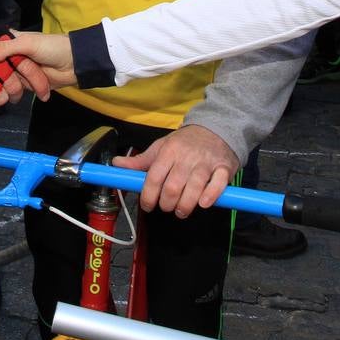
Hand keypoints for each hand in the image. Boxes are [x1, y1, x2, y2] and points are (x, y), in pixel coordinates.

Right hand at [0, 32, 72, 101]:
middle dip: (1, 80)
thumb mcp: (28, 44)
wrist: (75, 64)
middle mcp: (9, 57)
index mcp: (8, 42)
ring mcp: (16, 71)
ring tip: (24, 88)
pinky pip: (14, 91)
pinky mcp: (24, 84)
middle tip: (8, 83)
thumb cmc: (52, 47)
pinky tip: (23, 95)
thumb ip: (5, 48)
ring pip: (4, 84)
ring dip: (14, 89)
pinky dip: (18, 94)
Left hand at [113, 125, 238, 217]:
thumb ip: (140, 161)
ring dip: (185, 206)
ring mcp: (206, 163)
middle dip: (167, 204)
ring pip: (194, 189)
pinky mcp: (224, 168)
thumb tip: (115, 164)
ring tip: (181, 211)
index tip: (148, 205)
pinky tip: (203, 203)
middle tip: (166, 207)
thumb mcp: (161, 147)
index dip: (148, 196)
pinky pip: (218, 186)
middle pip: (173, 187)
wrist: (216, 128)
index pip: (154, 177)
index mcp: (169, 151)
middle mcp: (187, 157)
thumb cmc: (184, 142)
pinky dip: (210, 197)